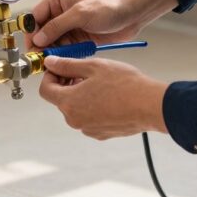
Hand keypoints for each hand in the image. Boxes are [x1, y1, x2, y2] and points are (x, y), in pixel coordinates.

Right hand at [28, 0, 177, 51]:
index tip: (32, 48)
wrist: (132, 13)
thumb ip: (58, 26)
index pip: (35, 17)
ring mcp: (70, 26)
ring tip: (55, 62)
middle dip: (42, 46)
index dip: (32, 33)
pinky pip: (66, 49)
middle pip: (42, 32)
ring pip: (53, 43)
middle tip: (42, 59)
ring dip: (54, 52)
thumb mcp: (81, 13)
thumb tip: (39, 38)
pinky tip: (66, 61)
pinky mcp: (78, 37)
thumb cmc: (110, 5)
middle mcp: (61, 12)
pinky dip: (65, 55)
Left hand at [38, 56, 168, 139]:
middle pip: (61, 99)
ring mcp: (88, 129)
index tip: (61, 68)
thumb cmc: (124, 84)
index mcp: (68, 102)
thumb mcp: (93, 66)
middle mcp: (74, 119)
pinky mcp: (101, 134)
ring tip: (101, 83)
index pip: (45, 90)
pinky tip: (109, 96)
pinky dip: (94, 107)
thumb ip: (67, 65)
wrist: (150, 105)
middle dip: (68, 84)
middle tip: (84, 72)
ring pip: (77, 109)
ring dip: (82, 95)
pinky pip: (90, 118)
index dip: (51, 76)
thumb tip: (50, 63)